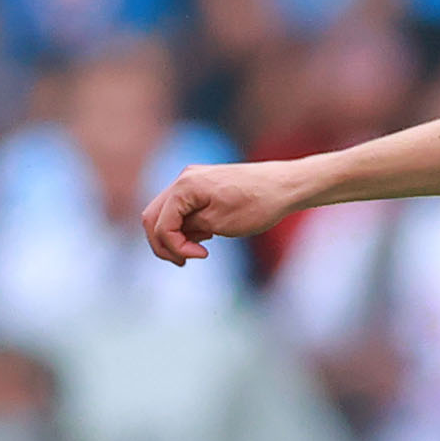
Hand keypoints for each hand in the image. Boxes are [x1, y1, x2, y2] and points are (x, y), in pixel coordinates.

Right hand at [141, 160, 318, 264]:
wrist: (286, 186)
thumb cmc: (258, 204)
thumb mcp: (220, 224)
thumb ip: (189, 229)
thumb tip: (172, 234)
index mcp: (185, 186)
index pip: (161, 224)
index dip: (174, 246)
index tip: (201, 256)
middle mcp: (184, 178)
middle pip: (153, 216)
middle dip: (164, 243)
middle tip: (185, 261)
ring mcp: (193, 179)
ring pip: (166, 213)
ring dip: (175, 235)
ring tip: (200, 248)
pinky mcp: (203, 184)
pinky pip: (181, 208)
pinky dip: (186, 225)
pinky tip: (206, 235)